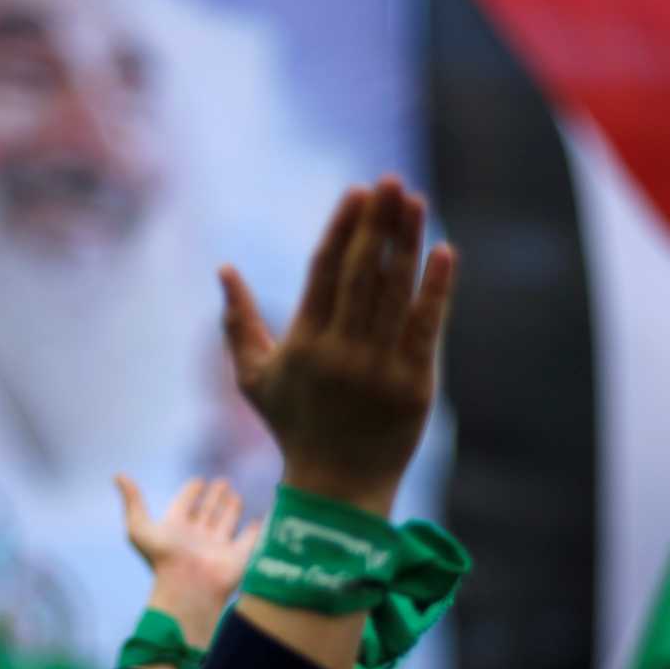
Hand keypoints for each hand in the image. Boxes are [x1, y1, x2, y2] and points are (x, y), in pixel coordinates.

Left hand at [116, 474, 260, 648]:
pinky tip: (259, 520)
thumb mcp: (140, 528)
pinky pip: (249, 539)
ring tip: (235, 494)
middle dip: (214, 496)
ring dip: (231, 507)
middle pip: (207, 511)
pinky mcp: (237, 556)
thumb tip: (118, 475)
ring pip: (226, 521)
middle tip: (222, 481)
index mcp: (176, 528)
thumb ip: (132, 501)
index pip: (185, 504)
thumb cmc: (162, 560)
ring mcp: (218, 546)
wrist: (187, 589)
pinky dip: (255, 529)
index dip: (190, 492)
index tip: (198, 481)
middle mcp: (198, 536)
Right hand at [219, 176, 454, 516]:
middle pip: (362, 274)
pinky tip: (446, 251)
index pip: (324, 273)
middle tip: (390, 181)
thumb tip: (223, 270)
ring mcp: (379, 369)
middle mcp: (341, 352)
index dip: (342, 229)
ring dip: (408, 243)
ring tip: (417, 201)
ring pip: (396, 293)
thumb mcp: (255, 379)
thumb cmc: (294, 427)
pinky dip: (437, 289)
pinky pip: (426, 328)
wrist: (337, 487)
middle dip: (376, 224)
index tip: (357, 192)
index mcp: (305, 344)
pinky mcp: (414, 384)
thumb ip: (238, 323)